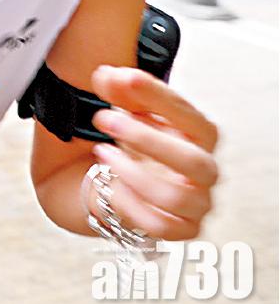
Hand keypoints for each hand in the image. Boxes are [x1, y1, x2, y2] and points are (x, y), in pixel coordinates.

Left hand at [87, 65, 217, 240]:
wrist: (114, 179)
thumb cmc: (129, 139)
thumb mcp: (122, 109)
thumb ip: (117, 89)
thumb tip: (108, 75)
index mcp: (197, 135)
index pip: (191, 117)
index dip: (159, 97)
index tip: (124, 78)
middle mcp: (203, 169)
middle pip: (193, 160)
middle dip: (145, 138)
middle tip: (103, 118)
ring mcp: (196, 202)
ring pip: (175, 197)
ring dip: (132, 173)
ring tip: (101, 152)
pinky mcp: (181, 229)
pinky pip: (161, 226)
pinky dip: (131, 206)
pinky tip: (109, 186)